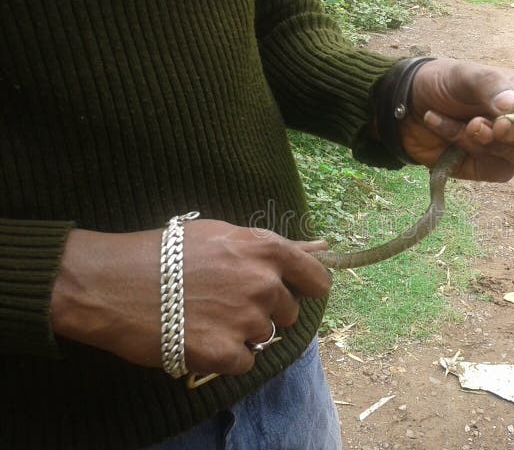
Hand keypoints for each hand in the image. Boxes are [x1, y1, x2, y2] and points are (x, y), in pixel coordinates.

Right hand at [51, 220, 330, 375]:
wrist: (110, 283)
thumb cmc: (163, 253)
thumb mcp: (219, 234)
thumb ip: (269, 246)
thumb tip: (320, 247)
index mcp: (265, 249)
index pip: (317, 278)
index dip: (307, 287)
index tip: (297, 292)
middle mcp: (263, 283)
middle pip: (288, 311)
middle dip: (265, 310)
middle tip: (226, 303)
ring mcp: (246, 319)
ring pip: (265, 337)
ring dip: (242, 333)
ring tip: (205, 318)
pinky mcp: (225, 352)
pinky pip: (245, 363)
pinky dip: (226, 357)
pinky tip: (199, 338)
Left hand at [400, 58, 513, 181]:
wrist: (407, 107)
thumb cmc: (443, 83)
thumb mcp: (464, 75)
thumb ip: (490, 86)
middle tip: (498, 127)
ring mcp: (512, 148)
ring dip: (491, 142)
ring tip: (466, 125)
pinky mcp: (492, 168)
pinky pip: (493, 167)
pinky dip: (466, 148)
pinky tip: (442, 126)